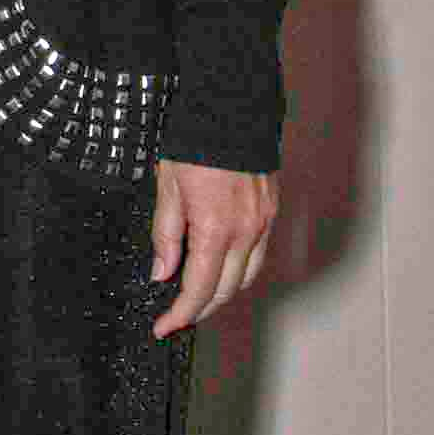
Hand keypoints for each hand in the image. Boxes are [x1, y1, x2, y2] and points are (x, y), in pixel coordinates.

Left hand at [150, 158, 277, 335]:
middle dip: (200, 310)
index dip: (181, 314)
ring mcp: (263, 221)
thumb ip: (166, 235)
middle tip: (176, 318)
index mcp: (216, 228)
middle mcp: (246, 231)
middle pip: (226, 290)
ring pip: (246, 276)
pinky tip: (221, 268)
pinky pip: (258, 254)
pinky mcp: (271, 210)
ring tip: (196, 298)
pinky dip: (240, 270)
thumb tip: (162, 272)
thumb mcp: (167, 188)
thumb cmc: (194, 142)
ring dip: (222, 293)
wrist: (232, 107)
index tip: (164, 327)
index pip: (200, 289)